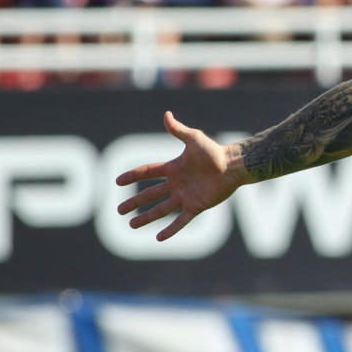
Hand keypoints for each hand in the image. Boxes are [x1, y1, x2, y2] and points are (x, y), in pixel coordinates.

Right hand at [115, 112, 241, 240]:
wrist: (233, 166)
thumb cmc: (214, 152)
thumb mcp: (194, 139)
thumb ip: (178, 130)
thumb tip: (166, 114)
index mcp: (173, 168)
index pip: (148, 172)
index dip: (133, 176)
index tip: (117, 181)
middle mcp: (176, 184)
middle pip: (150, 195)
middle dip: (134, 202)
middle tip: (119, 210)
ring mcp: (185, 196)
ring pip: (161, 210)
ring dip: (146, 217)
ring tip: (131, 225)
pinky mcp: (196, 206)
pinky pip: (181, 221)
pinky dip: (170, 230)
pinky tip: (158, 238)